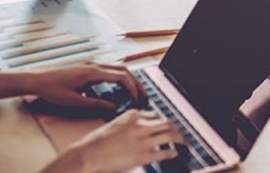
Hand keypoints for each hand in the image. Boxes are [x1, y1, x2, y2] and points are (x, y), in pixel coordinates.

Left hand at [25, 64, 145, 112]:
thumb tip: (113, 107)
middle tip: (144, 96)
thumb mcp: (74, 101)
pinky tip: (120, 88)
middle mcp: (94, 65)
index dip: (133, 88)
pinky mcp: (87, 68)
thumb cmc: (52, 90)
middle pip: (123, 71)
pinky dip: (120, 78)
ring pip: (117, 69)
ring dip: (129, 80)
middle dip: (136, 84)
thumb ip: (95, 104)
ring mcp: (91, 65)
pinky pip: (109, 70)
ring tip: (136, 93)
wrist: (36, 80)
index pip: (121, 77)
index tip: (138, 99)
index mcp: (92, 72)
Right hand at [58, 110, 182, 172]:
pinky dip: (172, 153)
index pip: (156, 115)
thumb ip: (130, 125)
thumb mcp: (115, 125)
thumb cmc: (96, 142)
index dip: (163, 123)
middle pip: (167, 122)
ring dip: (179, 140)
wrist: (87, 154)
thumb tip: (142, 130)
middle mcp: (140, 124)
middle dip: (176, 129)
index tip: (167, 127)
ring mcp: (143, 139)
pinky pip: (165, 152)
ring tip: (182, 144)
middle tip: (180, 135)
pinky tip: (174, 154)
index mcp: (133, 115)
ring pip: (170, 134)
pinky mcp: (143, 154)